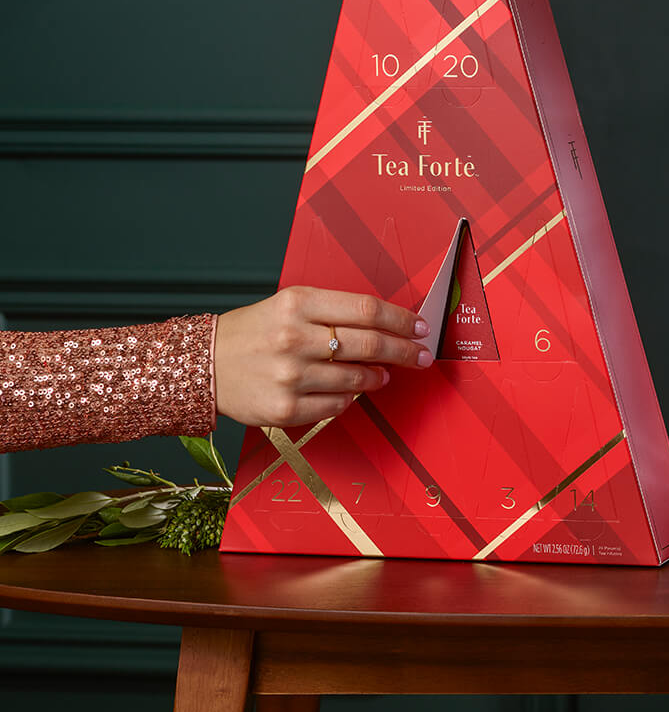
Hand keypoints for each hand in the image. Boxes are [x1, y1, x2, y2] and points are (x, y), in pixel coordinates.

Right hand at [214, 286, 430, 427]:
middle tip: (421, 356)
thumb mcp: (290, 305)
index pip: (367, 309)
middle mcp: (294, 337)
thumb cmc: (255, 331)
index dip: (401, 320)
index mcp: (298, 303)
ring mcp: (289, 375)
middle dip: (405, 351)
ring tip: (383, 374)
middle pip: (370, 344)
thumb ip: (335, 312)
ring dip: (378, 377)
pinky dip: (351, 399)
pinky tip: (350, 391)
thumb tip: (388, 328)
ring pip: (358, 379)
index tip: (419, 328)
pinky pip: (338, 406)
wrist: (203, 364)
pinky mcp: (285, 409)